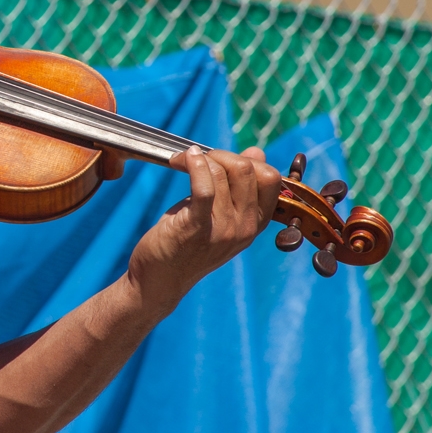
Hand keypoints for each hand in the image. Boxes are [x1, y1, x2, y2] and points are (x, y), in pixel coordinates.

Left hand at [125, 145, 281, 314]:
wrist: (160, 280)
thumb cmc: (185, 242)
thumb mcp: (219, 213)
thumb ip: (238, 186)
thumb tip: (256, 152)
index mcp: (255, 223)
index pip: (271, 178)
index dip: (247, 160)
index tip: (221, 160)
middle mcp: (245, 228)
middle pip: (250, 170)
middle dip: (222, 154)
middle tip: (198, 159)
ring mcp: (224, 230)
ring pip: (225, 173)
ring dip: (200, 158)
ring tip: (182, 161)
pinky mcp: (197, 228)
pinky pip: (204, 186)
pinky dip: (194, 165)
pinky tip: (182, 160)